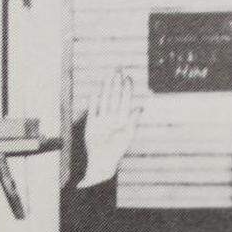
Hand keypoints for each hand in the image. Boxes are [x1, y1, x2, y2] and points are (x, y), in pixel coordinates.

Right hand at [76, 69, 142, 187]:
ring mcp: (101, 119)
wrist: (103, 162)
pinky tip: (94, 93)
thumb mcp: (128, 134)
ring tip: (108, 76)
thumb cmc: (117, 150)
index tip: (129, 77)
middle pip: (114, 96)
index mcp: (122, 118)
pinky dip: (93, 103)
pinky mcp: (91, 125)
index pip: (124, 100)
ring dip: (106, 89)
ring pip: (104, 100)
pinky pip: (92, 112)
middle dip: (116, 83)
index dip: (127, 89)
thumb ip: (133, 120)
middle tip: (118, 69)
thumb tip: (140, 107)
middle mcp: (111, 116)